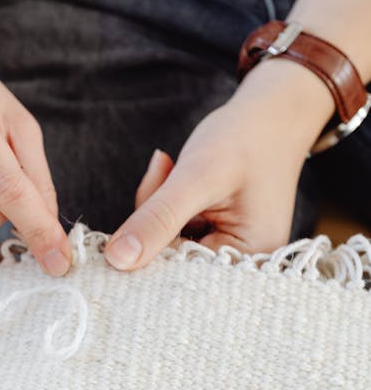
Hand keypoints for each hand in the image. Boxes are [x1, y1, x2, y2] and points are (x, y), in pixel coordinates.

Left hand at [104, 58, 334, 270]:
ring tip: (172, 168)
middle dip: (152, 221)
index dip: (148, 251)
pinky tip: (174, 174)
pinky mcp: (212, 238)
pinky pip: (171, 233)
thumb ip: (158, 218)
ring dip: (155, 209)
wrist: (272, 112)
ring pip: (164, 247)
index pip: (179, 276)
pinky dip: (163, 206)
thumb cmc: (246, 139)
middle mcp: (240, 268)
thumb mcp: (198, 177)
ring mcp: (226, 253)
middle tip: (163, 172)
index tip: (140, 213)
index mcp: (249, 261)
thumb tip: (116, 260)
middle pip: (169, 264)